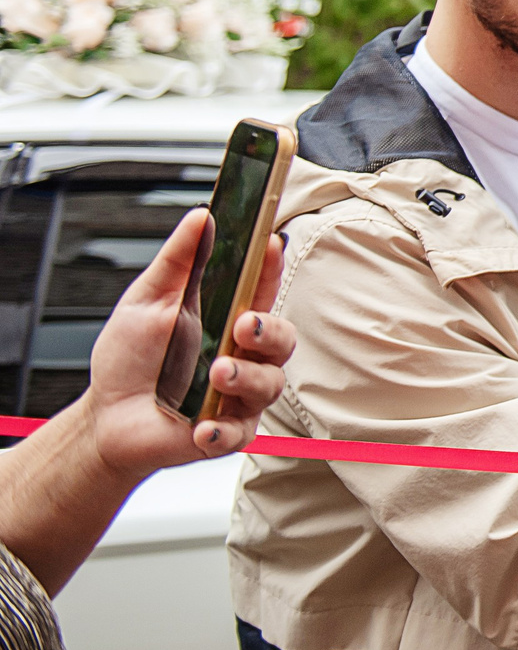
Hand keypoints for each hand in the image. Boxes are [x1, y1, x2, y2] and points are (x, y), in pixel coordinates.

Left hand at [87, 209, 293, 476]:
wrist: (104, 419)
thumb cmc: (128, 362)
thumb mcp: (145, 302)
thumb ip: (177, 261)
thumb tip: (200, 217)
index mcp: (227, 319)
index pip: (261, 288)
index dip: (271, 266)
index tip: (270, 245)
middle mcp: (242, 356)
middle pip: (283, 338)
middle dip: (270, 330)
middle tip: (243, 326)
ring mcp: (239, 395)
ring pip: (269, 384)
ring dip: (245, 378)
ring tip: (215, 374)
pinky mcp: (227, 432)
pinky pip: (239, 432)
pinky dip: (222, 429)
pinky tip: (201, 426)